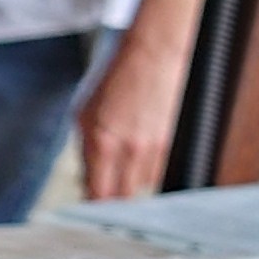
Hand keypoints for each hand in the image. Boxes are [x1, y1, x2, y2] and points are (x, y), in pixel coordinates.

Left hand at [76, 36, 190, 199]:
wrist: (154, 51)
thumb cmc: (115, 79)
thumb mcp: (83, 115)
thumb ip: (84, 152)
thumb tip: (87, 183)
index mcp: (101, 144)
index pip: (98, 197)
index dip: (93, 207)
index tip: (88, 207)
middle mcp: (130, 150)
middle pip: (122, 198)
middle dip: (111, 195)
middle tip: (105, 185)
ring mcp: (155, 147)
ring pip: (142, 184)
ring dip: (131, 178)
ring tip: (126, 153)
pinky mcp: (175, 142)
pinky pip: (159, 168)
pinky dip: (149, 165)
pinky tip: (143, 145)